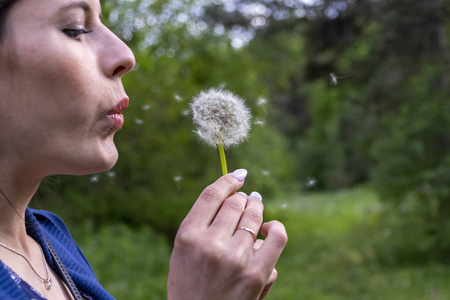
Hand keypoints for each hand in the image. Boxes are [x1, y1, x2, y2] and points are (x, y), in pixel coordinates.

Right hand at [167, 169, 287, 299]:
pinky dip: (276, 228)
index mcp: (187, 236)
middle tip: (245, 199)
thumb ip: (202, 224)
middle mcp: (211, 244)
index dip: (228, 180)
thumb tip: (235, 195)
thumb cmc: (190, 286)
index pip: (212, 195)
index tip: (238, 176)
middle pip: (235, 202)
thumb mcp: (182, 253)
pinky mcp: (257, 273)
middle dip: (242, 198)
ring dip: (257, 208)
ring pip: (255, 215)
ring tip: (256, 206)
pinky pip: (277, 236)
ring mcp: (236, 258)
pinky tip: (269, 229)